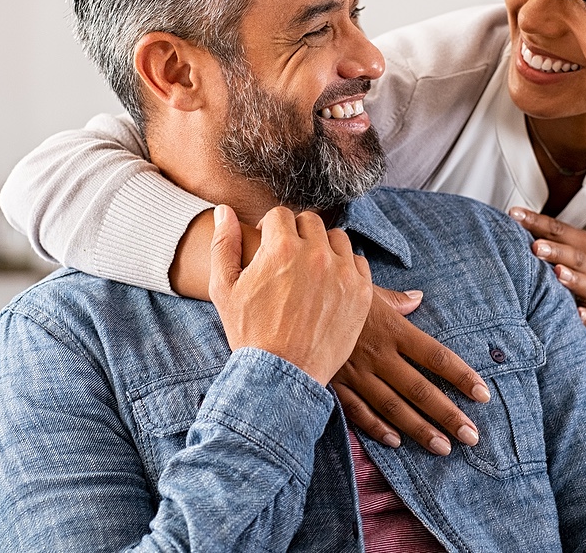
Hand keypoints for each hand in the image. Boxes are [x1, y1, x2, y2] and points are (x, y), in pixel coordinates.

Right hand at [210, 204, 372, 385]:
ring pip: (337, 238)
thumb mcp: (224, 288)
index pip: (280, 214)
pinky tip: (330, 285)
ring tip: (310, 270)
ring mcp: (342, 273)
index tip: (269, 246)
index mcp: (280, 247)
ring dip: (323, 247)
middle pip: (310, 222)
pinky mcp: (361, 292)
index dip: (270, 228)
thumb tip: (224, 211)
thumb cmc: (249, 332)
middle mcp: (315, 254)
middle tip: (289, 259)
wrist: (282, 374)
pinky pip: (357, 262)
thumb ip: (224, 243)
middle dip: (297, 234)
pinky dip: (344, 268)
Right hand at [330, 287, 489, 454]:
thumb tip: (419, 298)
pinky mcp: (335, 384)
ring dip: (419, 429)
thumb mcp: (367, 289)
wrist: (292, 302)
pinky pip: (358, 411)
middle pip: (420, 389)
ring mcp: (356, 372)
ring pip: (393, 406)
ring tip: (443, 448)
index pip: (435, 356)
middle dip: (448, 415)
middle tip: (471, 436)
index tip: (483, 394)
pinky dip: (377, 428)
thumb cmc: (333, 292)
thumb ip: (396, 300)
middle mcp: (378, 354)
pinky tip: (396, 442)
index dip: (461, 376)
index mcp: (392, 329)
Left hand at [509, 208, 585, 329]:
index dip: (536, 222)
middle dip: (554, 251)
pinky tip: (577, 315)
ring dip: (571, 279)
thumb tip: (516, 222)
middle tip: (535, 246)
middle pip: (573, 255)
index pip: (559, 229)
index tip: (514, 215)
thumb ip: (556, 237)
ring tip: (557, 273)